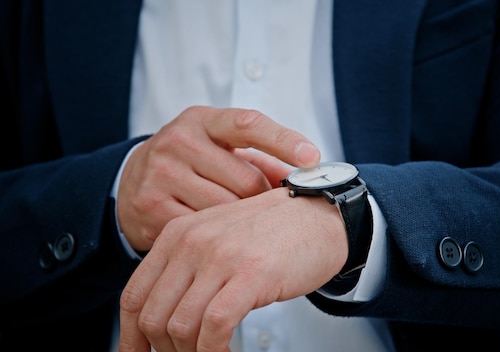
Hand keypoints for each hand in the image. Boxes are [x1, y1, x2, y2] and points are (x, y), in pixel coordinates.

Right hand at [117, 106, 319, 250]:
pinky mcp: (150, 206)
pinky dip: (216, 236)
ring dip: (242, 223)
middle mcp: (179, 141)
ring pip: (226, 209)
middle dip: (263, 199)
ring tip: (242, 224)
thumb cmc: (191, 161)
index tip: (312, 157)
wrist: (131, 180)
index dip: (283, 141)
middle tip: (266, 209)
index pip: (248, 124)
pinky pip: (201, 230)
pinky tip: (216, 236)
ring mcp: (161, 173)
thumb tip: (304, 179)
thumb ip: (259, 159)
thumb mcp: (220, 148)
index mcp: (202, 120)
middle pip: (245, 179)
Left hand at [118, 187, 347, 351]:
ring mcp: (221, 258)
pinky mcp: (251, 275)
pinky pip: (214, 328)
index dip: (131, 336)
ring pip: (180, 327)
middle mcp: (193, 243)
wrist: (321, 214)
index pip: (135, 295)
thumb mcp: (218, 239)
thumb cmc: (275, 231)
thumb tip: (166, 317)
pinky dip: (215, 351)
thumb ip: (188, 268)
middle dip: (164, 350)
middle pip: (153, 317)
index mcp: (178, 234)